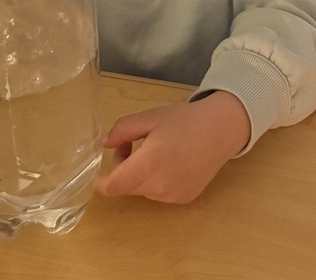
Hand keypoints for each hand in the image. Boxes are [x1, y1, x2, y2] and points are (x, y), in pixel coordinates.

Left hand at [94, 91, 250, 203]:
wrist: (220, 130)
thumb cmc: (183, 120)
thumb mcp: (149, 117)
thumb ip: (122, 130)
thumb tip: (105, 145)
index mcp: (148, 164)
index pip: (113, 187)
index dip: (100, 183)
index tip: (95, 174)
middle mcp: (159, 186)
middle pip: (126, 186)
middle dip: (121, 169)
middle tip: (131, 144)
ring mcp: (172, 196)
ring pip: (142, 190)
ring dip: (139, 174)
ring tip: (155, 150)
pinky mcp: (184, 199)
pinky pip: (159, 193)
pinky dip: (156, 180)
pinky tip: (171, 162)